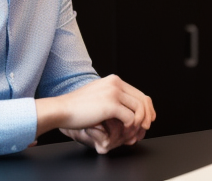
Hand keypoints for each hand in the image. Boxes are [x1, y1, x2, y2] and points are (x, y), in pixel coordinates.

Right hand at [36, 74, 155, 149]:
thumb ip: (114, 96)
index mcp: (114, 80)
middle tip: (146, 128)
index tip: (148, 119)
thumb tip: (130, 108)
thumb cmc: (78, 106)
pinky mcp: (111, 105)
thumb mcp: (99, 94)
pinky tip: (124, 131)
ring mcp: (114, 93)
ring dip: (138, 123)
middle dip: (147, 116)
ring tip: (133, 131)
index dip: (147, 108)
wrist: (63, 109)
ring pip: (139, 109)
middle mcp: (116, 83)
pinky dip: (130, 127)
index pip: (139, 93)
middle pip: (142, 100)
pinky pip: (130, 118)